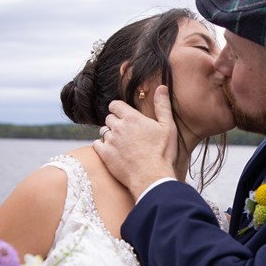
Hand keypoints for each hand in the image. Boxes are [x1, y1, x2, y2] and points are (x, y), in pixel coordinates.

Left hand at [92, 85, 178, 199]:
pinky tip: (112, 151)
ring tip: (120, 143)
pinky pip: (97, 144)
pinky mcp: (104, 154)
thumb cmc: (162, 153)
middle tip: (124, 132)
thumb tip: (161, 87)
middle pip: (109, 118)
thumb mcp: (168, 127)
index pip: (115, 105)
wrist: (151, 177)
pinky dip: (102, 146)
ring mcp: (110, 141)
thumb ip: (163, 106)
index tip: (122, 115)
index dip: (118, 109)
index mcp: (132, 118)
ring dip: (109, 135)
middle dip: (115, 122)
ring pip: (103, 131)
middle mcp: (118, 127)